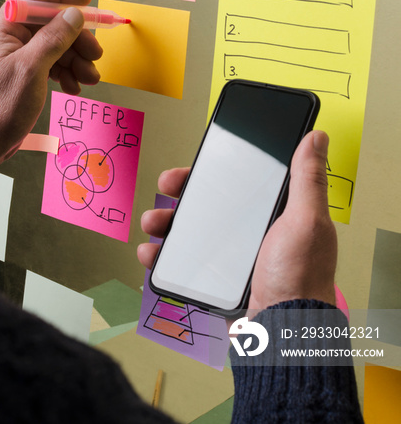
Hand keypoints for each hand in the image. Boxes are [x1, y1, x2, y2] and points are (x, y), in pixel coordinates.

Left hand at [0, 0, 102, 193]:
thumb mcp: (31, 69)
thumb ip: (54, 38)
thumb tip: (74, 14)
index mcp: (3, 30)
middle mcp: (9, 40)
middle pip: (51, 26)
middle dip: (77, 40)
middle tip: (96, 54)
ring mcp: (17, 59)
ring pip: (55, 48)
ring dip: (76, 61)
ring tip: (89, 78)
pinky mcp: (24, 76)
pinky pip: (51, 65)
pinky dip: (66, 74)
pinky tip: (74, 86)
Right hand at [138, 131, 336, 310]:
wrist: (284, 332)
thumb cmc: (300, 279)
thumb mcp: (306, 221)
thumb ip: (307, 179)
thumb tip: (315, 138)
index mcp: (271, 212)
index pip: (235, 180)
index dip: (210, 171)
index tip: (191, 166)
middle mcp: (250, 230)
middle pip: (206, 202)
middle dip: (180, 193)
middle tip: (166, 190)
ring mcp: (231, 254)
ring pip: (188, 229)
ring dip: (164, 222)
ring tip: (153, 223)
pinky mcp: (216, 277)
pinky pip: (182, 260)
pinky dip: (163, 255)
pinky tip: (153, 254)